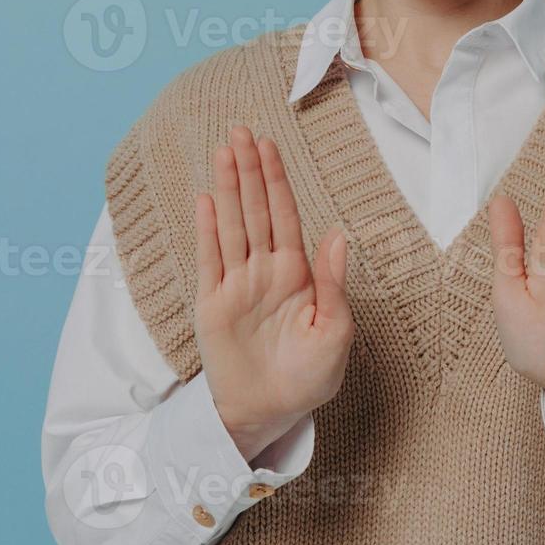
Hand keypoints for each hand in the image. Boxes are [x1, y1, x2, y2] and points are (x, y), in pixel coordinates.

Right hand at [194, 124, 354, 461]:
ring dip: (229, 188)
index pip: (285, 216)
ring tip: (224, 151)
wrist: (271, 413)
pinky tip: (207, 199)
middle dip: (250, 170)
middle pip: (256, 210)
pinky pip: (209, 260)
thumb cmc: (309, 376)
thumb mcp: (335, 332)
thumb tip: (338, 235)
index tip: (270, 146)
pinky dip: (207, 229)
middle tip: (242, 130)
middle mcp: (264, 271)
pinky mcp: (212, 304)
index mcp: (297, 274)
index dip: (277, 180)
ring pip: (232, 225)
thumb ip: (333, 283)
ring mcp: (236, 285)